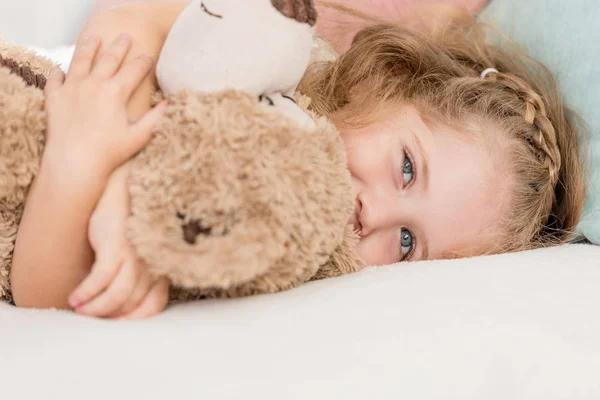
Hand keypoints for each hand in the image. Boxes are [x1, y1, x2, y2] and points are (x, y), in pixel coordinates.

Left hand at [43, 33, 165, 179]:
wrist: (74, 162)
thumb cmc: (109, 153)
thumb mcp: (139, 137)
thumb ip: (156, 118)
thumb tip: (170, 104)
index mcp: (116, 92)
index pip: (134, 69)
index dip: (143, 61)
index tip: (148, 54)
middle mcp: (93, 84)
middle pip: (109, 58)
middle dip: (119, 46)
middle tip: (125, 36)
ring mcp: (71, 88)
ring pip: (80, 60)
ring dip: (89, 47)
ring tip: (94, 39)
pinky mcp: (54, 97)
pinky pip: (55, 79)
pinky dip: (59, 72)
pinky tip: (61, 70)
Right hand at [68, 166, 168, 318]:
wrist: (121, 187)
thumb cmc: (128, 221)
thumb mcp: (138, 249)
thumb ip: (138, 273)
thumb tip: (118, 304)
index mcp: (160, 265)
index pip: (155, 305)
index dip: (134, 319)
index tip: (114, 323)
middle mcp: (152, 262)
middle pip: (132, 303)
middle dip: (108, 316)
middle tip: (89, 318)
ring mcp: (136, 254)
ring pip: (118, 295)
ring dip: (95, 309)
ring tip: (79, 309)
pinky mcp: (116, 245)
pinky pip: (101, 278)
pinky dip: (87, 292)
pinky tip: (75, 296)